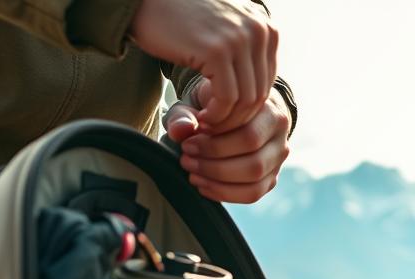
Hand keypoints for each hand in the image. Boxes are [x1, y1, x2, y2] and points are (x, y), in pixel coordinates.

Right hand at [129, 0, 277, 129]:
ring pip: (245, 101)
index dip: (247, 109)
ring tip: (207, 126)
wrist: (146, 0)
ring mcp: (239, 39)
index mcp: (267, 29)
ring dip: (226, 122)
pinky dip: (215, 116)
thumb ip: (247, 56)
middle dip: (237, 120)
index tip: (225, 120)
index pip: (267, 84)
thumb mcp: (228, 33)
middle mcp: (260, 31)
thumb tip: (263, 96)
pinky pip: (226, 99)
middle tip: (216, 130)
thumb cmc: (183, 21)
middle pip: (259, 95)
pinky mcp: (217, 51)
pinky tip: (201, 119)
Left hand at [166, 79, 290, 202]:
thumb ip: (184, 114)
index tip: (188, 141)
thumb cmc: (216, 107)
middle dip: (214, 163)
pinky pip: (252, 194)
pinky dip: (225, 193)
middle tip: (186, 158)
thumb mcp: (198, 103)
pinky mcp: (271, 178)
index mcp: (269, 109)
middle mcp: (281, 134)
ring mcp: (278, 158)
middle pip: (254, 159)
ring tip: (192, 172)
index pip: (246, 132)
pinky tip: (203, 185)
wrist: (238, 112)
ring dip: (218, 180)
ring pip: (255, 179)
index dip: (214, 141)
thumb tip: (181, 131)